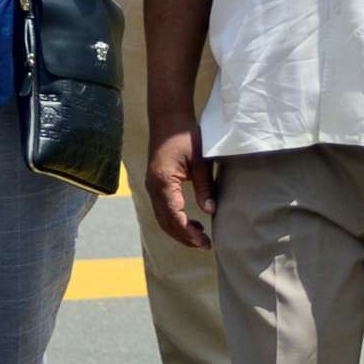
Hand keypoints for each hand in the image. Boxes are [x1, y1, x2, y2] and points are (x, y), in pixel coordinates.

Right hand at [143, 120, 216, 249]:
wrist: (168, 118)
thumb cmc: (186, 136)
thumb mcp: (201, 161)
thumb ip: (205, 187)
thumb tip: (211, 211)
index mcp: (163, 182)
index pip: (174, 216)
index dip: (189, 233)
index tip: (206, 242)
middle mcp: (153, 187)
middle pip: (165, 222)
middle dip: (184, 237)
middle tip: (206, 245)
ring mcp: (151, 186)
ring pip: (162, 218)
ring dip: (178, 231)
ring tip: (200, 237)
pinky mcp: (155, 184)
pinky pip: (162, 209)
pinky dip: (174, 220)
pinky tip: (190, 222)